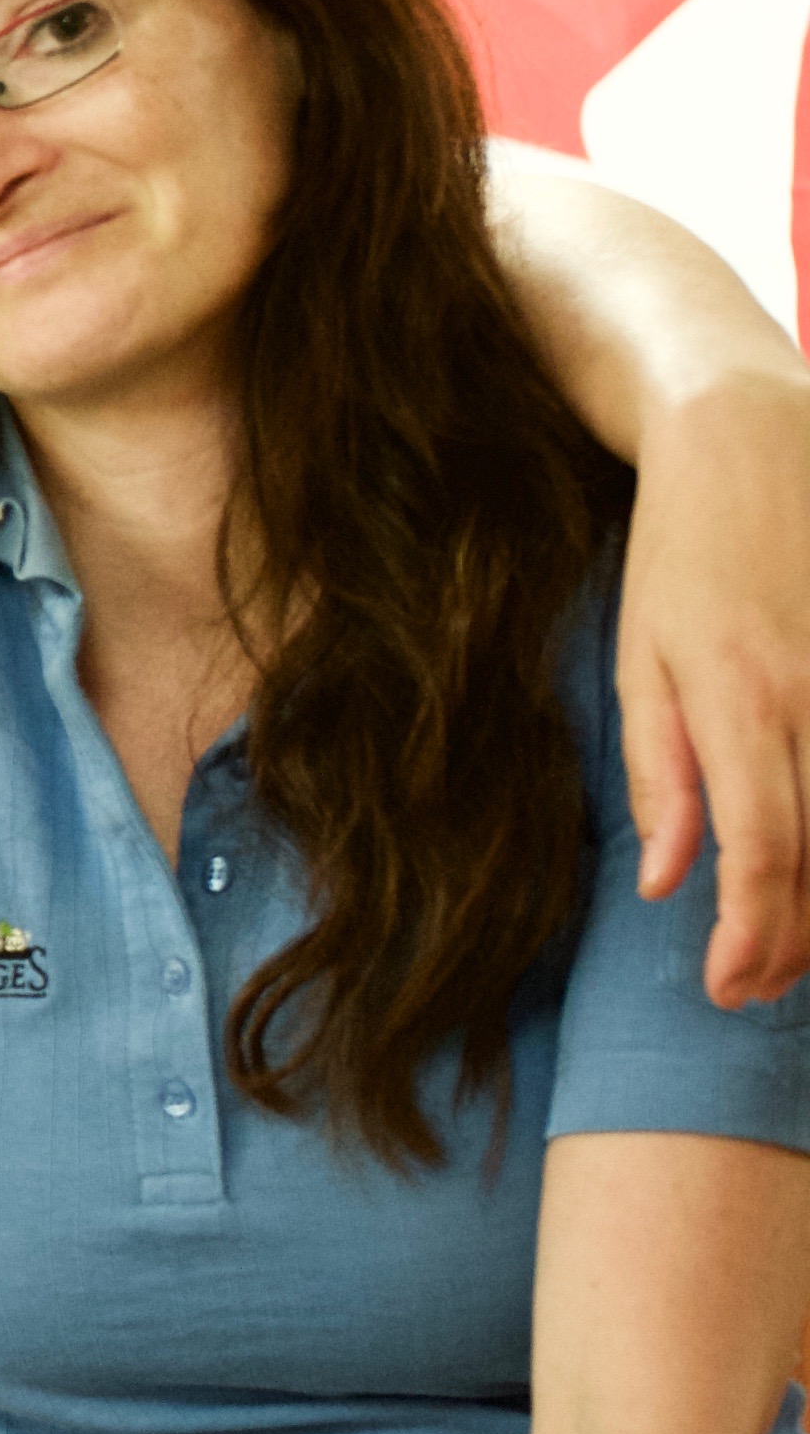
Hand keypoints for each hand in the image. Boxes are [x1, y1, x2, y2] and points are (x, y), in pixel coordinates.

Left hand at [617, 374, 809, 1005]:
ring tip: (792, 949)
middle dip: (794, 940)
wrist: (748, 444)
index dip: (753, 932)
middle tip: (753, 986)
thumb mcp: (639, 658)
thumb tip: (668, 881)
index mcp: (739, 700)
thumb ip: (657, 773)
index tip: (729, 989)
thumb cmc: (678, 556)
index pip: (763, 848)